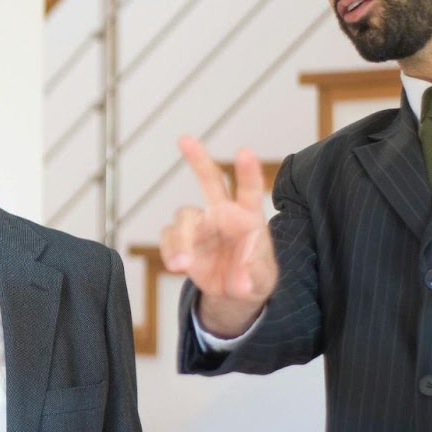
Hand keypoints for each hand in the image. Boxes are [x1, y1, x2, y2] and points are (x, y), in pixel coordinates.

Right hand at [159, 137, 276, 337]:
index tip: (245, 151)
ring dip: (180, 240)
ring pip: (182, 217)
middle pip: (209, 180)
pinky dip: (170, 252)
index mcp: (248, 216)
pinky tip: (178, 266)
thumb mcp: (262, 279)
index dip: (247, 171)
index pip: (248, 190)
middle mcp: (221, 214)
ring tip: (183, 265)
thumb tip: (241, 285)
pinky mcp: (180, 241)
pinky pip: (168, 239)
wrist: (233, 292)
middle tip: (184, 138)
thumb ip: (253, 278)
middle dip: (197, 158)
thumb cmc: (253, 276)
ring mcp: (199, 225)